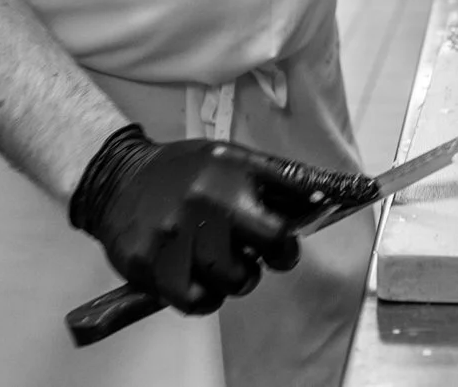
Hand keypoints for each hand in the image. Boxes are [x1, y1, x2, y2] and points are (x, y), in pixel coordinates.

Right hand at [68, 127, 377, 314]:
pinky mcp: (149, 261)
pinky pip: (197, 300)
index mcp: (229, 166)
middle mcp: (205, 195)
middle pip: (272, 240)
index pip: (295, 187)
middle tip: (271, 253)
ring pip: (235, 278)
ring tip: (226, 262)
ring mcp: (174, 230)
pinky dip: (206, 298)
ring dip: (239, 278)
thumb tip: (341, 191)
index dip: (318, 208)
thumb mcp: (228, 158)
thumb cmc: (183, 172)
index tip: (318, 222)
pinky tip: (201, 279)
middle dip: (279, 253)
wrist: (116, 179)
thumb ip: (278, 177)